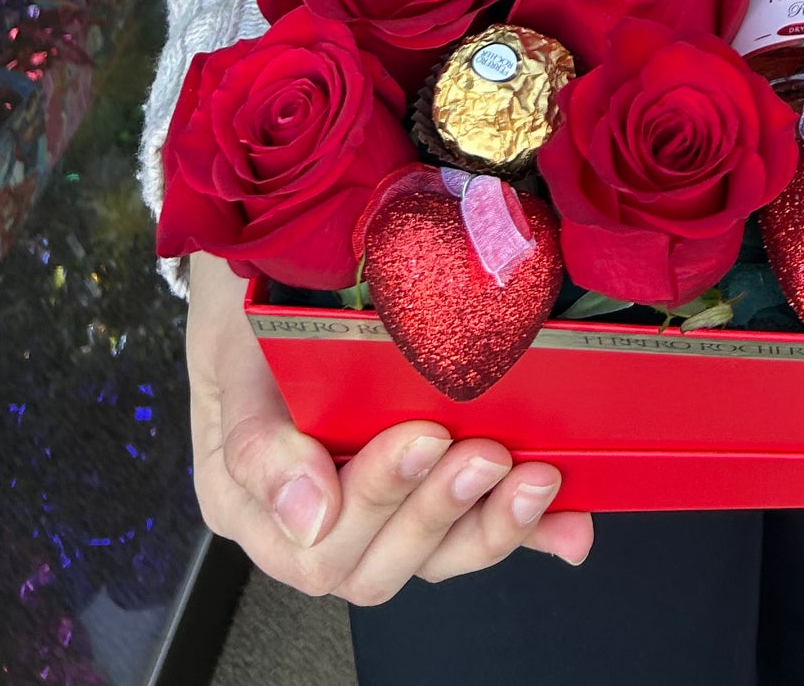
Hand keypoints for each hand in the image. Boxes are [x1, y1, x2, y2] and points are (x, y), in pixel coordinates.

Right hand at [186, 252, 592, 601]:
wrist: (270, 240)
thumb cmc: (245, 297)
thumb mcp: (233, 351)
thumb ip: (255, 439)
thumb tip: (308, 516)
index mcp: (252, 501)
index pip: (319, 546)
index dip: (378, 501)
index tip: (424, 437)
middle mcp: (312, 519)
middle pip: (377, 564)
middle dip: (436, 509)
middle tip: (482, 449)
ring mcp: (375, 505)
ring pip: (433, 555)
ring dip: (489, 524)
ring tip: (533, 477)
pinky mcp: (428, 486)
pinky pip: (474, 527)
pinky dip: (527, 530)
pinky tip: (570, 525)